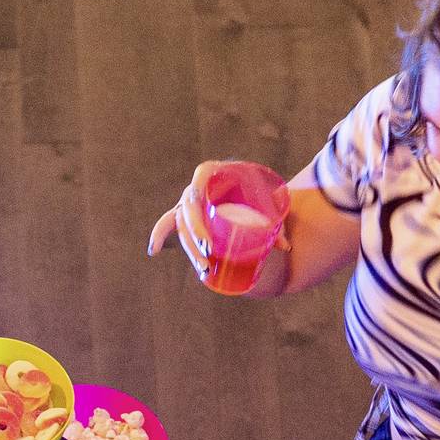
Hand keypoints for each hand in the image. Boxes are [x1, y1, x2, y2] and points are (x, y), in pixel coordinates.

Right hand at [145, 161, 289, 283]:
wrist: (252, 195)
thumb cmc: (261, 195)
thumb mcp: (270, 203)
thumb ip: (277, 221)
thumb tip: (284, 246)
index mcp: (216, 172)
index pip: (202, 176)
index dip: (199, 192)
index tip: (203, 213)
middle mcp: (199, 187)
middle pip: (190, 208)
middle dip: (196, 232)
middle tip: (209, 251)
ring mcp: (191, 203)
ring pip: (181, 224)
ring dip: (189, 246)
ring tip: (203, 267)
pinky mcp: (188, 218)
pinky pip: (169, 224)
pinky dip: (160, 236)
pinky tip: (154, 251)